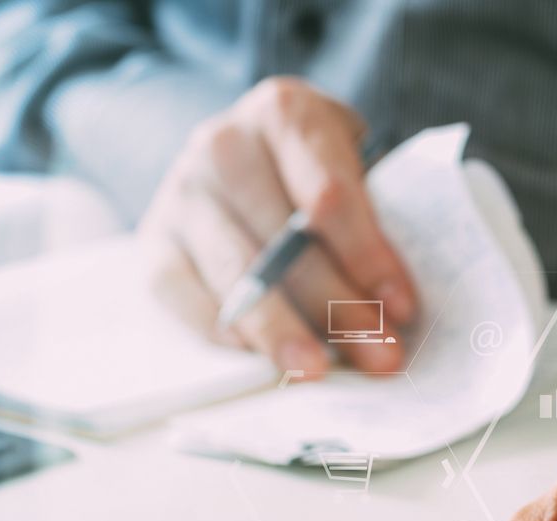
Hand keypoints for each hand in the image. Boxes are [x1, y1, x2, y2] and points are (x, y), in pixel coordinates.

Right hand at [138, 77, 416, 377]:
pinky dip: (227, 334)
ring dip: (284, 333)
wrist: (234, 160)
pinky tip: (262, 361)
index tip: (403, 308)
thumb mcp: (347, 168)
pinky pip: (186, 299)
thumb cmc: (307, 172)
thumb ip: (369, 220)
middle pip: (286, 242)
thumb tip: (395, 311)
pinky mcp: (154, 245)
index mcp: (283, 113)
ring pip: (238, 276)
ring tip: (319, 372)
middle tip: (380, 357)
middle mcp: (223, 145)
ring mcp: (181, 195)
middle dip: (339, 308)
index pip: (328, 195)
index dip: (368, 256)